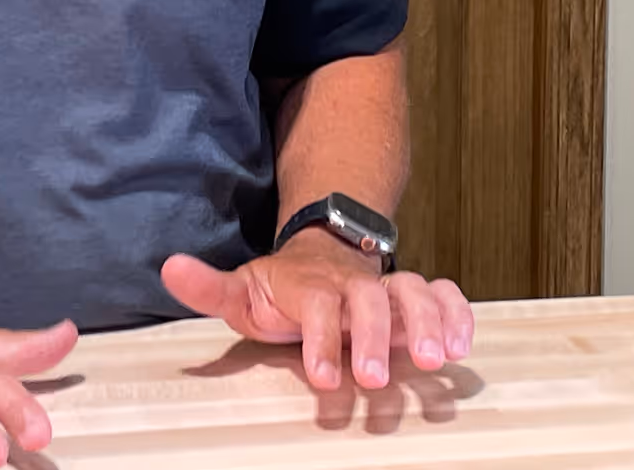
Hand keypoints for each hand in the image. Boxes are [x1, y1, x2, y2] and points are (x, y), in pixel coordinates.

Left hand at [161, 231, 473, 391]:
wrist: (321, 255)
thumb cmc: (281, 289)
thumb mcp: (242, 289)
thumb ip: (209, 287)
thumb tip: (169, 267)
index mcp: (309, 286)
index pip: (317, 306)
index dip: (321, 340)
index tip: (323, 377)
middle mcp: (351, 284)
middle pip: (368, 301)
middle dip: (375, 338)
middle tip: (374, 379)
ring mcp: (385, 287)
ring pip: (411, 292)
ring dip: (426, 323)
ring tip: (436, 361)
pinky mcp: (412, 295)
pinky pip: (442, 293)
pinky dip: (457, 312)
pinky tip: (463, 343)